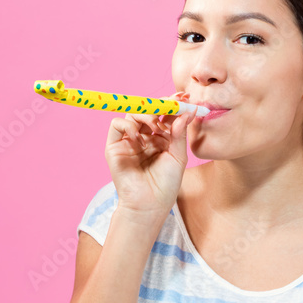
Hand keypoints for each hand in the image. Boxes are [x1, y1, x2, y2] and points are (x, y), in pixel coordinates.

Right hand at [104, 91, 197, 228]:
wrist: (149, 205)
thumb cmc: (165, 185)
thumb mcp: (178, 156)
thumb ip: (180, 133)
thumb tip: (187, 112)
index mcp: (161, 139)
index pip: (165, 115)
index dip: (173, 105)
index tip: (184, 98)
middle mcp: (144, 137)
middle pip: (149, 111)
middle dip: (161, 104)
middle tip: (173, 103)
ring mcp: (129, 141)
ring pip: (133, 114)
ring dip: (146, 115)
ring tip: (157, 126)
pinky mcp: (114, 146)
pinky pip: (117, 125)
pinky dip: (128, 125)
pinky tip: (140, 137)